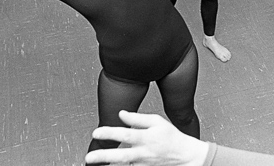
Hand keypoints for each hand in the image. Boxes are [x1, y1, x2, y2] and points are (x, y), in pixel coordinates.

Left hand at [84, 111, 207, 165]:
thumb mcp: (157, 121)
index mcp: (146, 137)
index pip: (125, 135)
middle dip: (104, 157)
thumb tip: (121, 114)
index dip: (110, 133)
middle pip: (121, 156)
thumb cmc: (170, 137)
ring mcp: (142, 164)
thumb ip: (137, 118)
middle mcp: (142, 152)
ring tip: (92, 165)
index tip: (96, 132)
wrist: (184, 156)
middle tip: (89, 157)